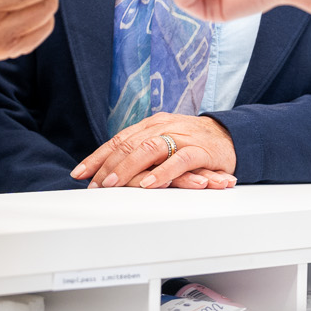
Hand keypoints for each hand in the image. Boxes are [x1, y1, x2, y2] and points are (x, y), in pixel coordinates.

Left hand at [72, 113, 237, 189]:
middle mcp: (164, 127)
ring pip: (150, 149)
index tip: (79, 174)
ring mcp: (182, 137)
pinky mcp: (201, 150)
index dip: (97, 157)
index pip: (118, 140)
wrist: (231, 135)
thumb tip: (108, 171)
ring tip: (113, 184)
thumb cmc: (194, 143)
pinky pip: (179, 160)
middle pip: (129, 144)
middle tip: (94, 185)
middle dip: (108, 166)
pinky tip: (149, 184)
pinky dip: (162, 172)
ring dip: (128, 168)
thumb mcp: (164, 142)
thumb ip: (141, 152)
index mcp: (152, 124)